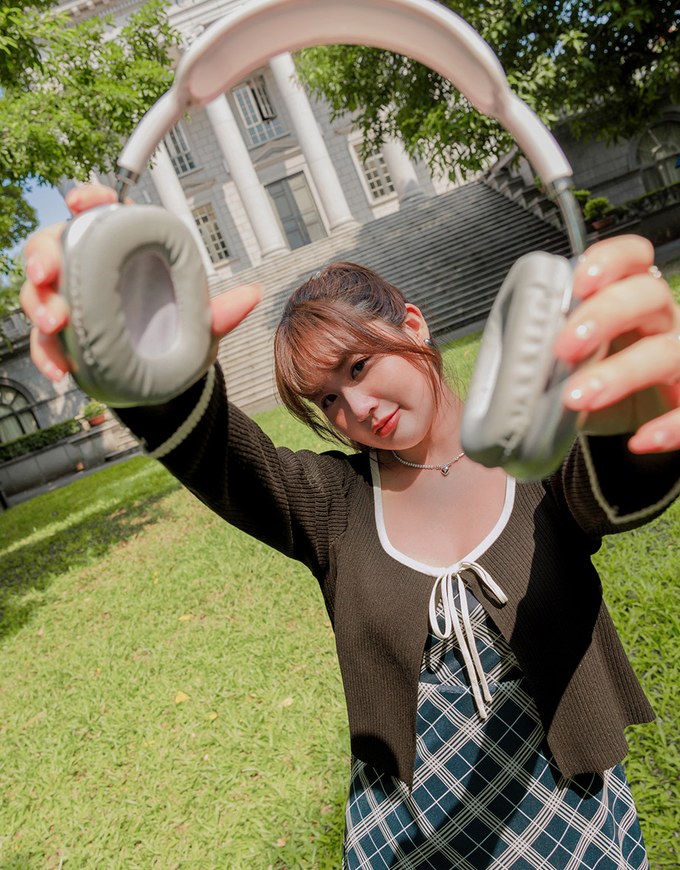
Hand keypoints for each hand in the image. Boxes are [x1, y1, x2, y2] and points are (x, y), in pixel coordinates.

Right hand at [20, 183, 261, 383]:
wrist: (164, 379)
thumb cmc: (177, 334)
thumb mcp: (199, 324)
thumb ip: (219, 312)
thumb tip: (252, 296)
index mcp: (123, 253)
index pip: (100, 214)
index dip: (87, 200)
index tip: (80, 202)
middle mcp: (90, 271)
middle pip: (53, 248)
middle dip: (43, 257)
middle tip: (48, 275)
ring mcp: (72, 303)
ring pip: (39, 292)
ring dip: (41, 306)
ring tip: (57, 324)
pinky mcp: (63, 338)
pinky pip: (45, 343)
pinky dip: (48, 355)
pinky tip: (63, 371)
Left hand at [554, 234, 679, 453]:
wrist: (634, 426)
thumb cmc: (598, 383)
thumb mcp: (570, 364)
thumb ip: (543, 356)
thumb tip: (494, 372)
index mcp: (630, 302)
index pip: (634, 258)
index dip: (611, 260)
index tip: (578, 282)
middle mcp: (662, 323)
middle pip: (648, 295)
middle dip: (604, 314)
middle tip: (563, 347)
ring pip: (667, 352)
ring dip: (621, 372)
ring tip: (576, 397)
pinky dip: (670, 427)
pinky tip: (640, 441)